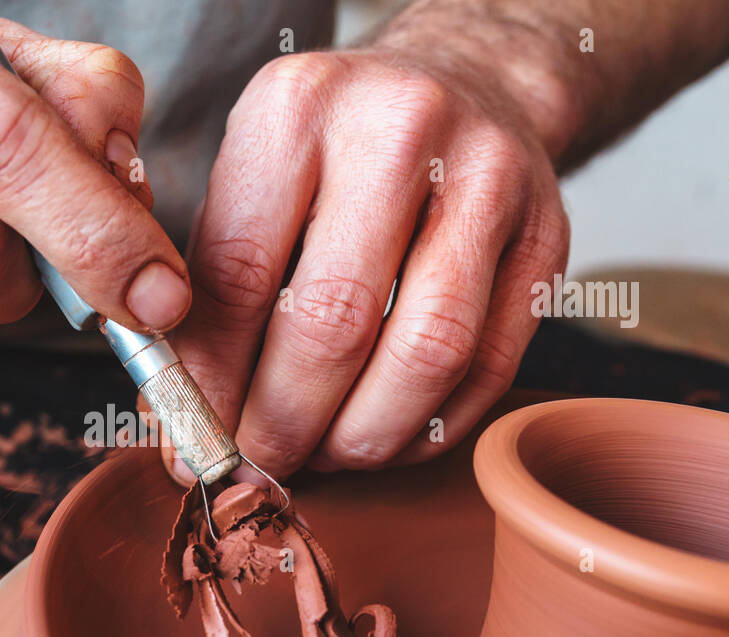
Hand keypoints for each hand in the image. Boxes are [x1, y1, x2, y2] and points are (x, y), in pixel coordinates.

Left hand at [172, 44, 568, 479]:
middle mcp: (399, 130)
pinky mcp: (548, 237)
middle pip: (333, 323)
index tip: (195, 436)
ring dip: (363, 436)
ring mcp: (488, 181)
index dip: (213, 378)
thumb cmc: (335, 150)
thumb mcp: (253, 176)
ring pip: (426, 355)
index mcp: (297, 109)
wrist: (466, 81)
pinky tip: (384, 438)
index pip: (240, 275)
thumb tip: (179, 417)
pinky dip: (428, 429)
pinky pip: (488, 368)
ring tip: (322, 456)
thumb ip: (210, 288)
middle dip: (285, 422)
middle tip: (259, 463)